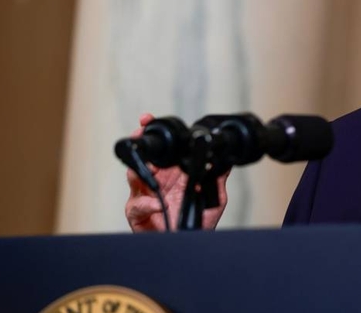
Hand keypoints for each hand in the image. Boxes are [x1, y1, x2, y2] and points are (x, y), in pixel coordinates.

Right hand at [124, 113, 228, 231]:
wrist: (191, 241)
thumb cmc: (199, 220)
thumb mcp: (213, 196)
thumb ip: (218, 177)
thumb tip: (226, 160)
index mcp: (171, 173)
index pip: (160, 149)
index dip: (152, 133)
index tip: (147, 118)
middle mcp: (156, 181)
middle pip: (142, 157)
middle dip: (139, 143)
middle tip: (141, 132)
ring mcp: (145, 196)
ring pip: (134, 177)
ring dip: (141, 170)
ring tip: (152, 168)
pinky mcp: (138, 214)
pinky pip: (138, 206)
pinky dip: (148, 204)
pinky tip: (159, 204)